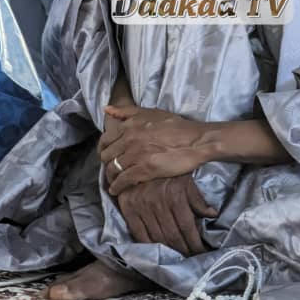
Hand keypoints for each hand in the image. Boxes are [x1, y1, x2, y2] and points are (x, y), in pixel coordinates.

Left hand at [100, 104, 215, 193]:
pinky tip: (116, 190)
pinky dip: (117, 187)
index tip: (107, 155)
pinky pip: (123, 181)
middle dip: (107, 163)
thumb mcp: (152, 112)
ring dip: (111, 177)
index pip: (105, 140)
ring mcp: (136, 155)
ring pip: (113, 169)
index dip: (103, 149)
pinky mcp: (144, 170)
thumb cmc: (176, 125)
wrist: (196, 141)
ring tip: (114, 180)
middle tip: (111, 168)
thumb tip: (107, 109)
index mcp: (129, 125)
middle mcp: (129, 139)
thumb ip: (128, 111)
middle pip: (107, 156)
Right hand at [117, 175, 217, 254]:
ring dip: (168, 252)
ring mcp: (142, 207)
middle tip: (190, 260)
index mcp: (175, 196)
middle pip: (173, 236)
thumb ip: (198, 199)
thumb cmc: (168, 169)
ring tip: (177, 259)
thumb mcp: (186, 179)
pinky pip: (139, 234)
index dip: (195, 243)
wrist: (141, 156)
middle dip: (184, 250)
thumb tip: (212, 215)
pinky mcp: (128, 209)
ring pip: (157, 238)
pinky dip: (149, 246)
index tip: (201, 253)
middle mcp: (158, 204)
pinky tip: (157, 252)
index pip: (187, 227)